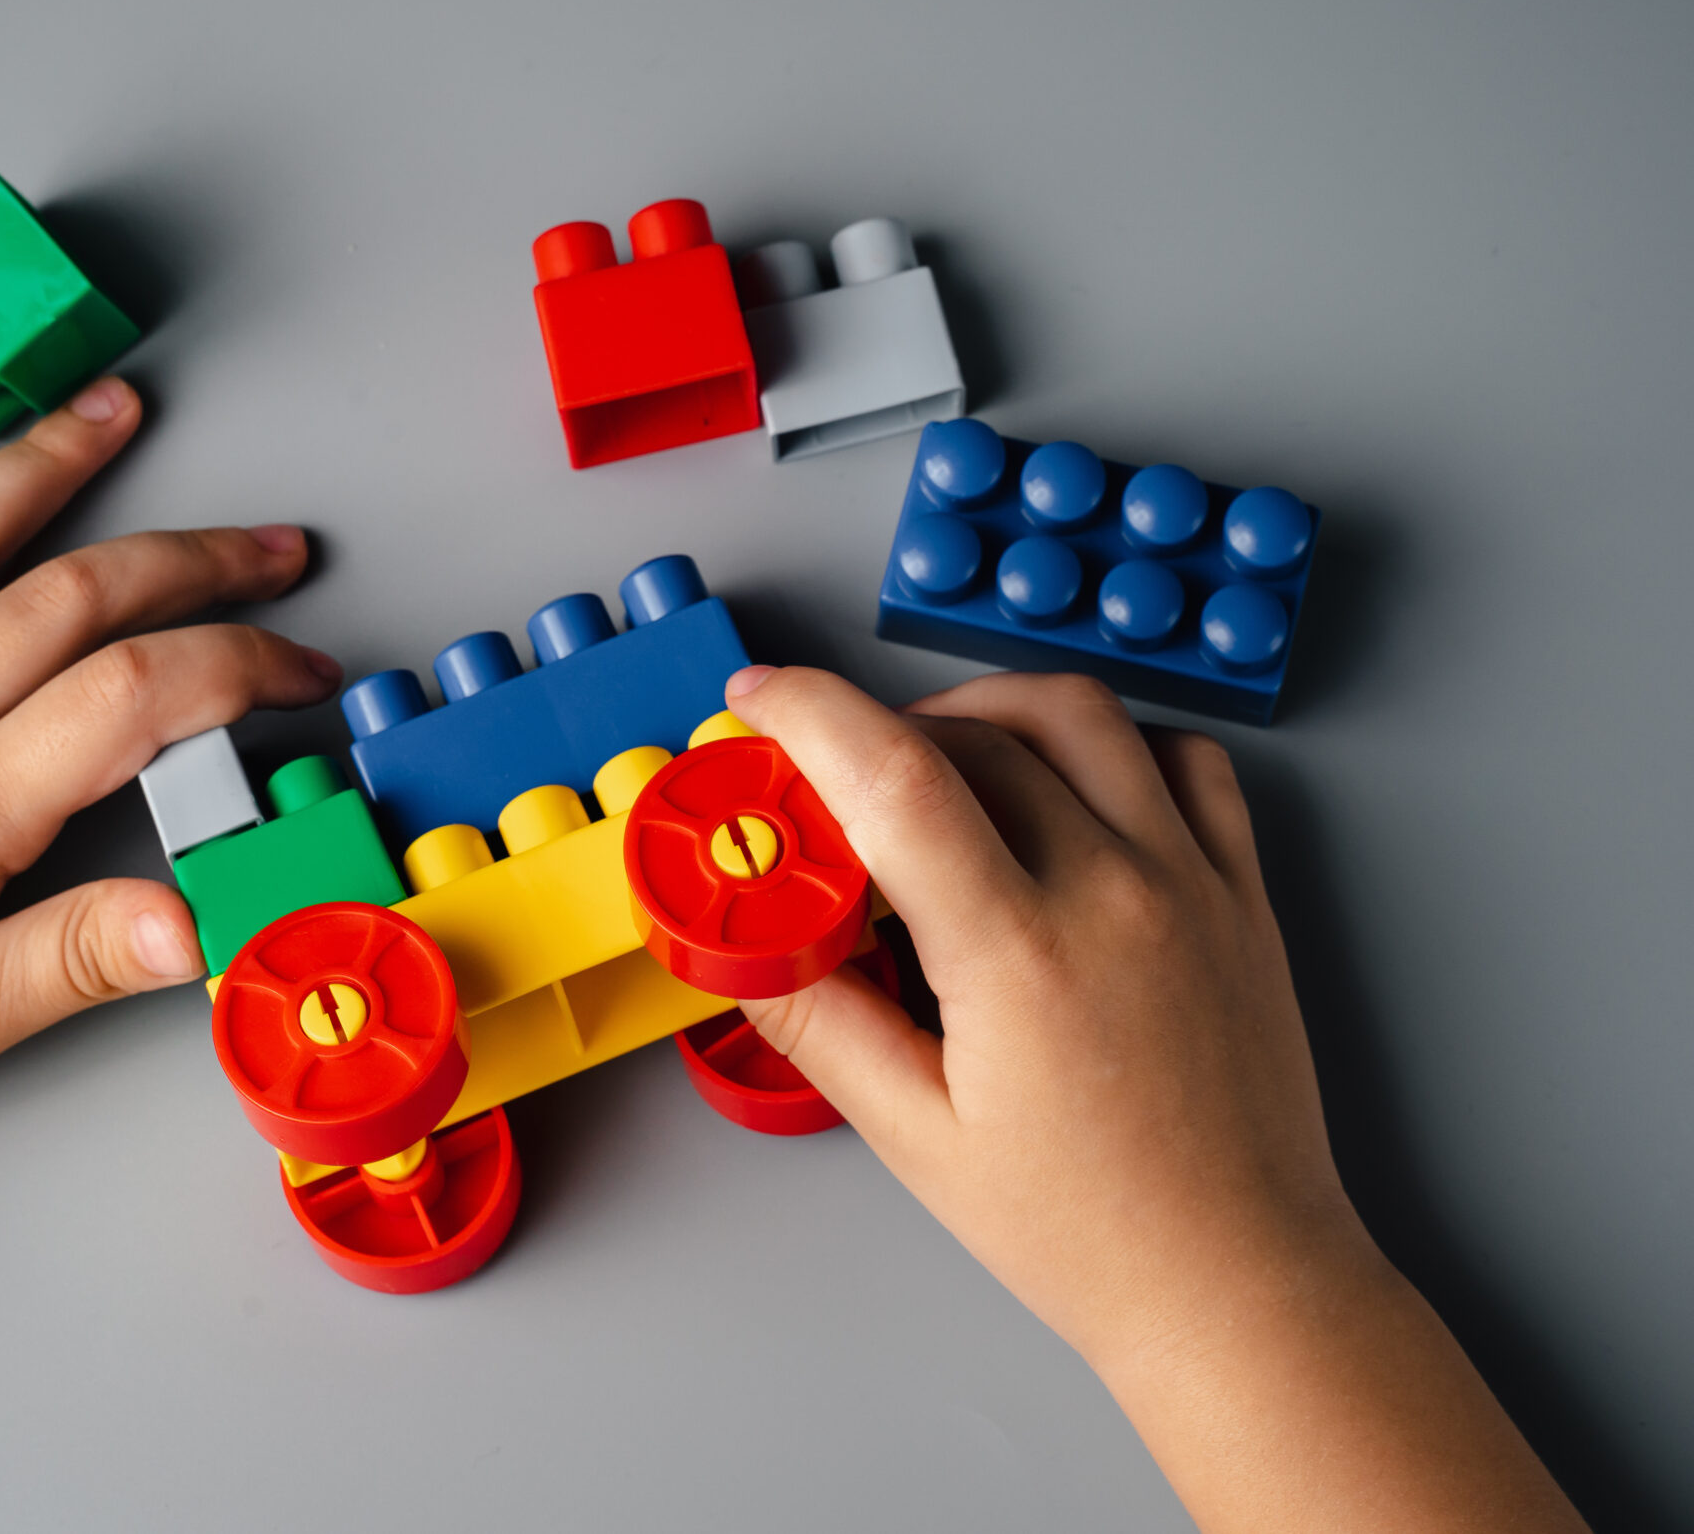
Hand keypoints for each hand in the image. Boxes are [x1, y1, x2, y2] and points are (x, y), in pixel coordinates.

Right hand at [728, 664, 1344, 1364]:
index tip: (758, 703)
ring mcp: (1191, 884)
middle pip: (972, 735)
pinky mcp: (1241, 897)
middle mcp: (1114, 893)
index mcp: (1020, 955)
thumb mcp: (916, 1136)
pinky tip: (1062, 789)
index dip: (809, 713)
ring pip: (1080, 716)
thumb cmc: (1089, 1233)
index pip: (895, 775)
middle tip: (827, 781)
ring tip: (935, 760)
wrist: (1238, 1287)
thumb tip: (748, 941)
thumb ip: (820, 1020)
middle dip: (877, 730)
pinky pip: (1185, 761)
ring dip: (986, 711)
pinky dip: (1109, 744)